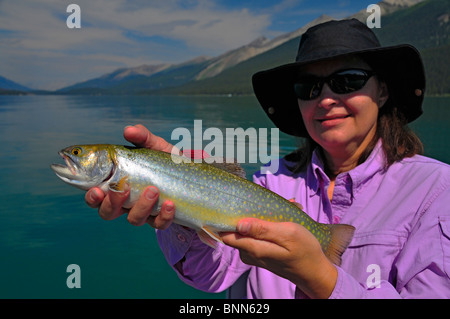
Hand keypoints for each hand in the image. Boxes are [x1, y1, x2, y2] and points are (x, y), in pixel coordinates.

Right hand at [85, 124, 175, 228]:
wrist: (192, 177)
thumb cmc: (165, 160)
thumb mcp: (154, 146)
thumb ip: (142, 137)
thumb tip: (128, 130)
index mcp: (116, 184)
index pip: (95, 196)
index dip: (92, 197)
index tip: (95, 190)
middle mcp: (126, 201)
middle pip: (108, 212)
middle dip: (112, 203)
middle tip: (123, 189)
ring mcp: (144, 212)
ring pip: (133, 219)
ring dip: (141, 206)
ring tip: (154, 190)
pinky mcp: (161, 219)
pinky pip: (158, 224)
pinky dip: (163, 216)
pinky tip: (170, 204)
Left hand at [221, 218, 337, 298]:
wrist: (313, 271)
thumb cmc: (305, 250)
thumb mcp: (288, 234)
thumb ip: (263, 229)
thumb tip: (239, 224)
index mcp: (254, 248)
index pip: (226, 234)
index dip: (229, 218)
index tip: (240, 206)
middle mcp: (248, 253)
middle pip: (236, 230)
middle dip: (250, 215)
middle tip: (270, 208)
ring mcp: (252, 255)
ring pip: (247, 231)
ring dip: (261, 219)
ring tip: (281, 214)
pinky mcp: (258, 254)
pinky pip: (255, 235)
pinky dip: (266, 226)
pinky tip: (281, 221)